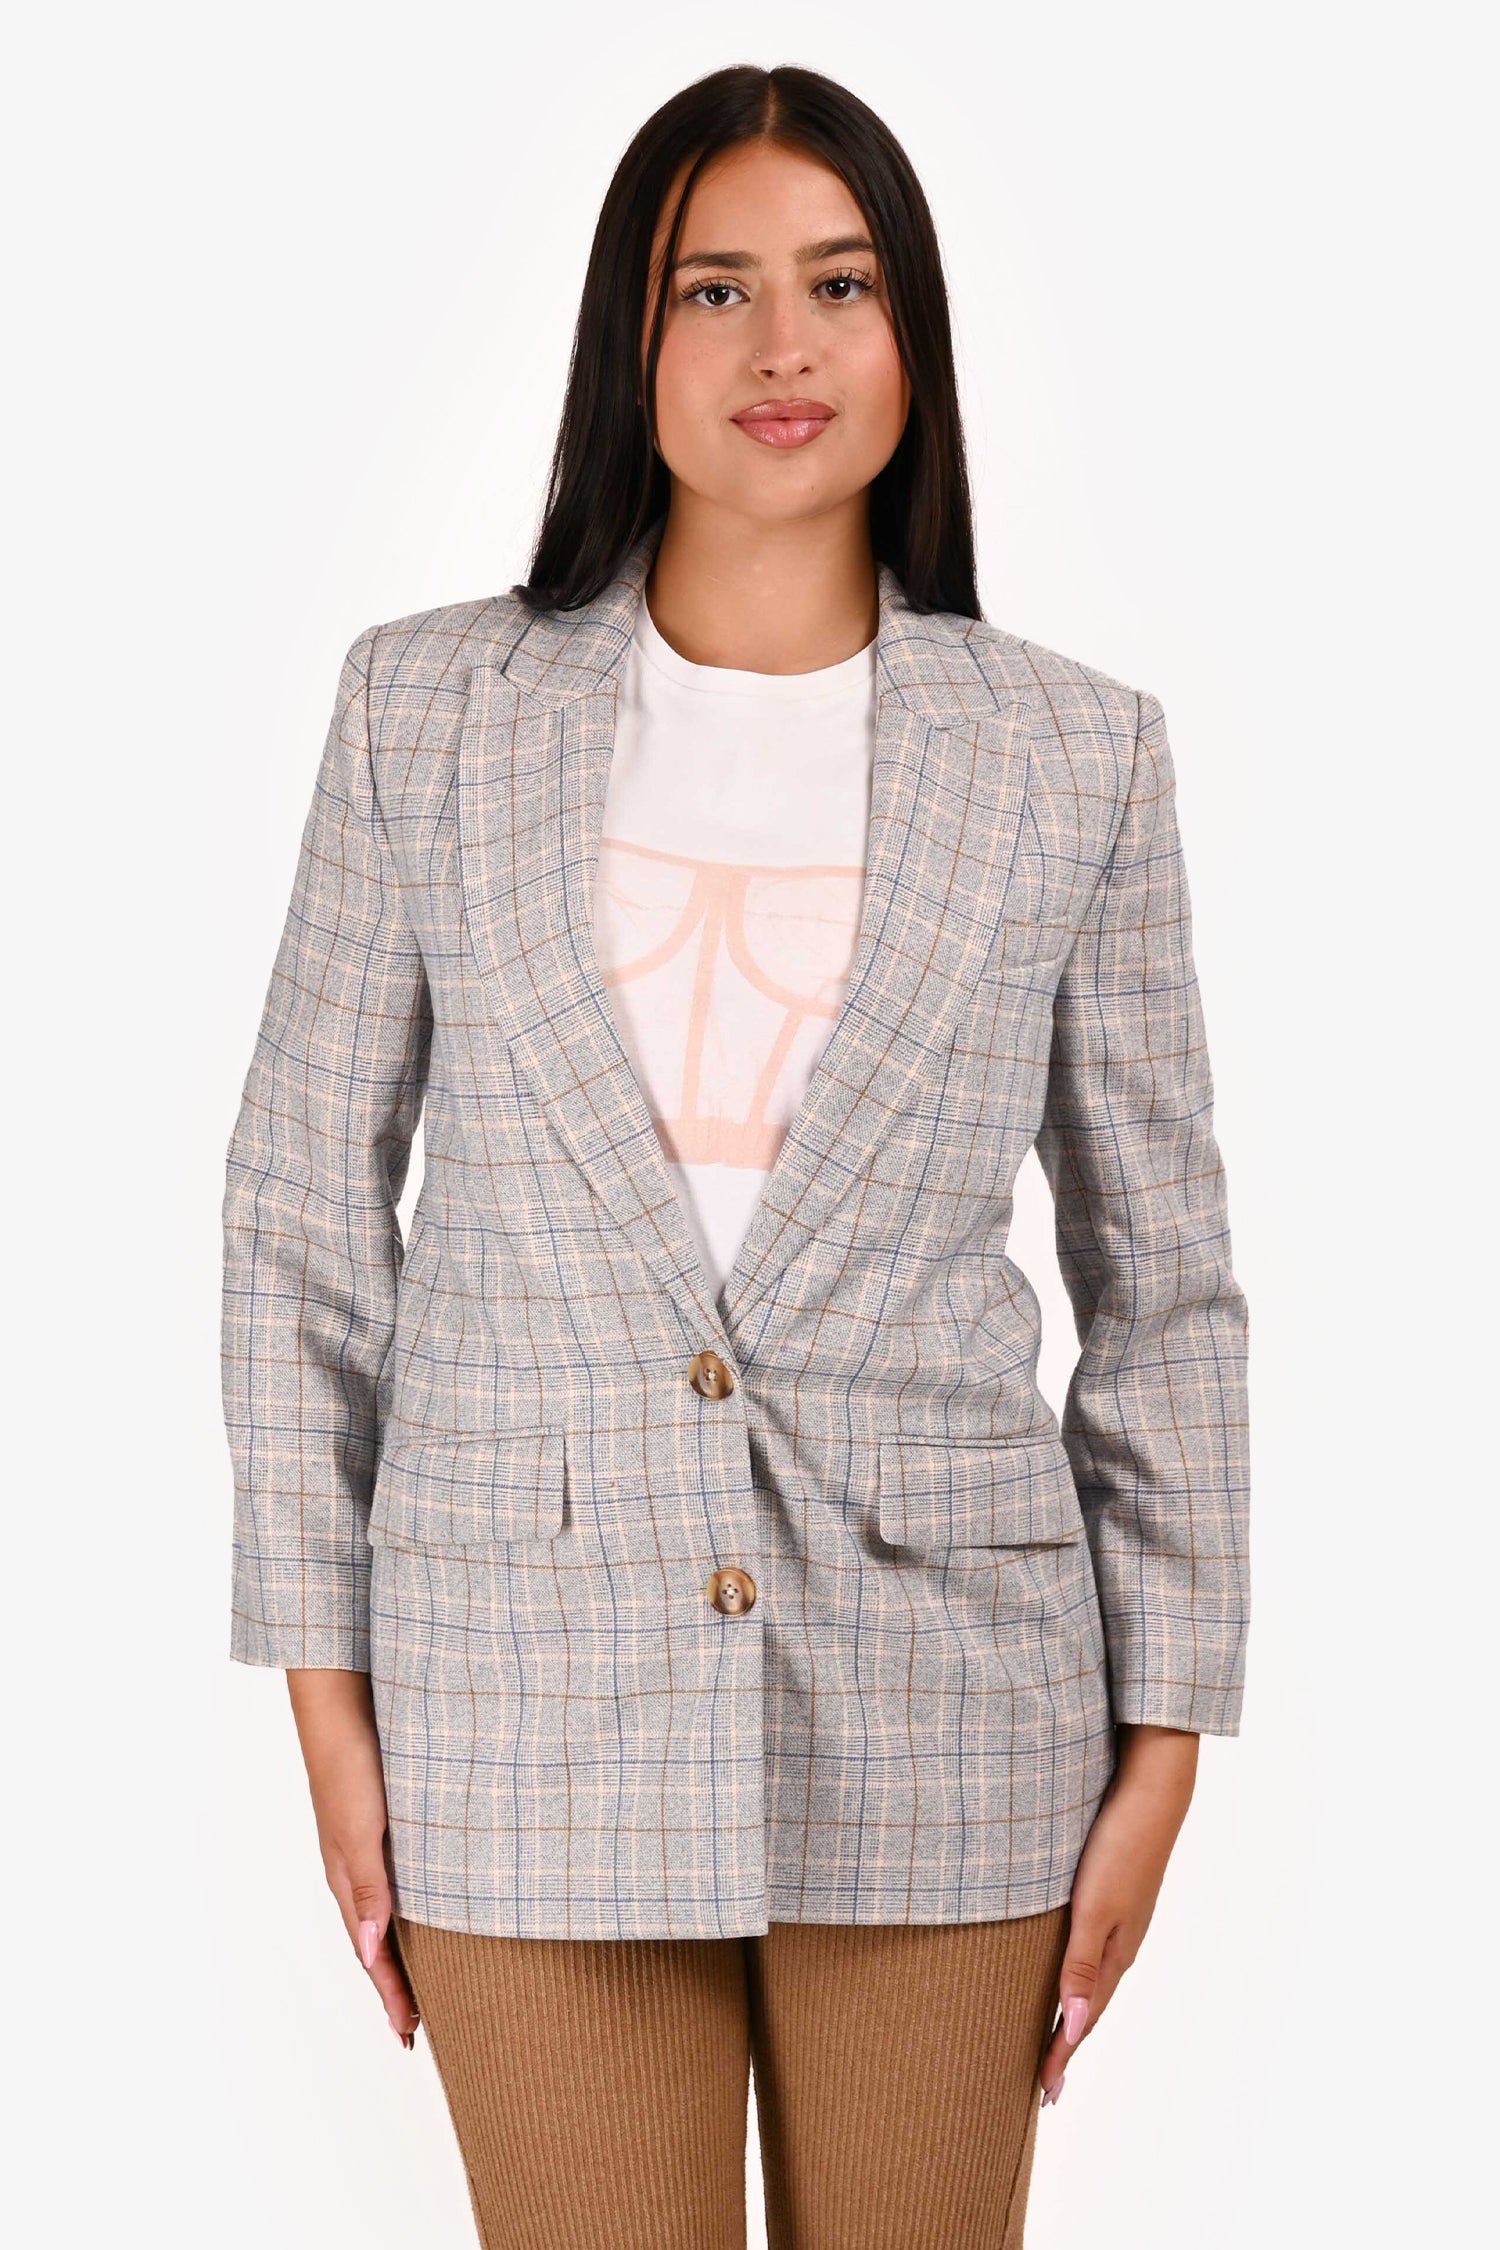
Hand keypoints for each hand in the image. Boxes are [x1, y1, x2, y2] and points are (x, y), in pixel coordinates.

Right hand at [286, 1669, 420, 2046]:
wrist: (341, 1704)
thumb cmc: (350, 1764)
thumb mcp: (362, 1831)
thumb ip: (368, 1890)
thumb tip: (369, 1954)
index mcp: (348, 1879)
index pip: (371, 1954)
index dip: (391, 1994)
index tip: (409, 2035)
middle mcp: (354, 1868)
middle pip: (375, 1941)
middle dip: (394, 1983)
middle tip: (415, 2024)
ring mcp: (364, 1845)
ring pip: (383, 1911)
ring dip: (398, 1948)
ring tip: (420, 1978)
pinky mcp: (378, 1820)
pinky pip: (392, 1879)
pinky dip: (405, 1907)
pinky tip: (422, 1903)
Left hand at [1038, 1723, 1198, 2101]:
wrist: (1152, 1792)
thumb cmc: (1120, 1846)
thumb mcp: (1095, 1908)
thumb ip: (1082, 1965)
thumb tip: (1075, 2026)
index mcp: (1115, 1952)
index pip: (1083, 2018)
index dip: (1062, 2055)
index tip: (1043, 2093)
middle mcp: (1120, 1942)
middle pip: (1090, 2006)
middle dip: (1067, 2045)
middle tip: (1048, 2085)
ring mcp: (1122, 1919)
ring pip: (1093, 1980)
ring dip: (1074, 2013)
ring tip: (1058, 2040)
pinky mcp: (1117, 1895)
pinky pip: (1094, 1951)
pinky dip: (1081, 1977)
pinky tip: (1073, 1973)